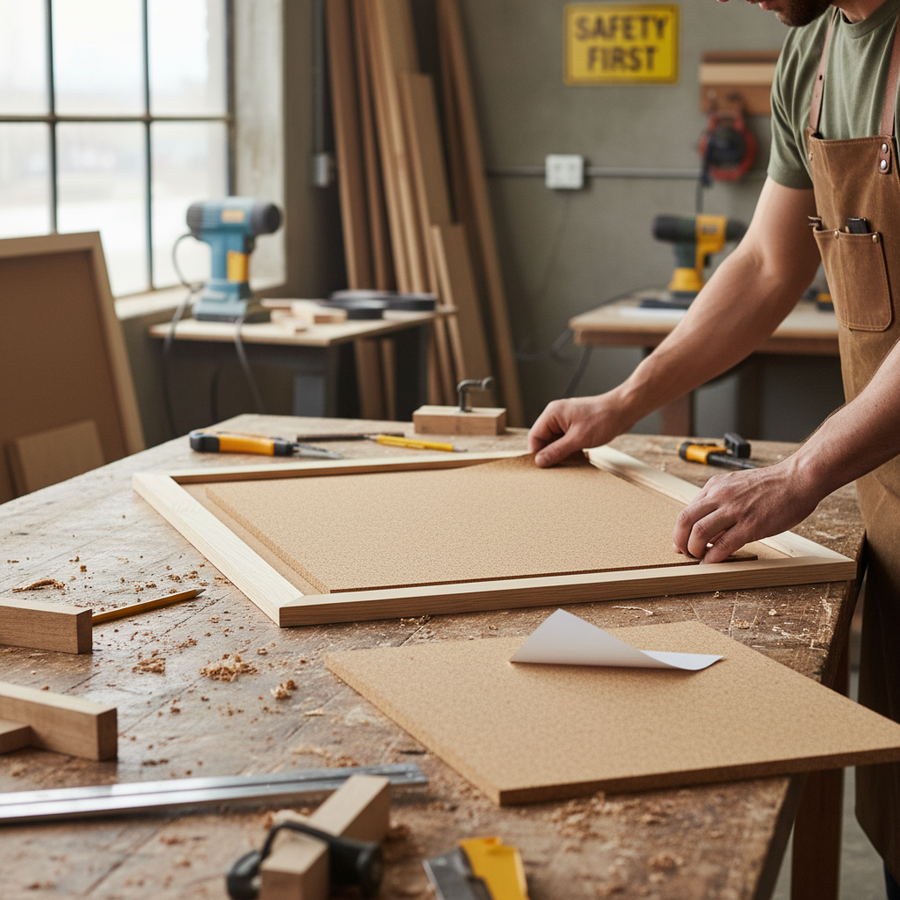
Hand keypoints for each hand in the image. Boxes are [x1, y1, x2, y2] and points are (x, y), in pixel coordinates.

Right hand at [528, 395, 632, 466]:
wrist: (624, 410)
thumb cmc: (603, 419)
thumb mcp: (577, 439)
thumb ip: (556, 451)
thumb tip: (540, 461)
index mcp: (552, 414)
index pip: (535, 436)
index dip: (537, 453)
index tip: (544, 467)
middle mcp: (556, 415)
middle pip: (543, 439)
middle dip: (550, 453)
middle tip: (558, 466)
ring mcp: (566, 420)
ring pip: (555, 441)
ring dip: (560, 451)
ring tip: (570, 459)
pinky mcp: (575, 425)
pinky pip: (565, 440)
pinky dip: (569, 448)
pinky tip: (577, 454)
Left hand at [672, 460, 819, 562]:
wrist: (798, 479)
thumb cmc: (772, 486)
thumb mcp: (737, 488)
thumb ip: (720, 507)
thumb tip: (708, 533)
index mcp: (715, 486)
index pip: (687, 510)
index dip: (680, 530)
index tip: (681, 542)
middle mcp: (721, 496)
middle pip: (685, 520)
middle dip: (680, 541)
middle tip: (683, 553)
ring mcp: (735, 510)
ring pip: (699, 532)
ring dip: (694, 550)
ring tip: (698, 558)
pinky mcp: (752, 524)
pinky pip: (724, 544)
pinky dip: (713, 557)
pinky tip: (711, 563)